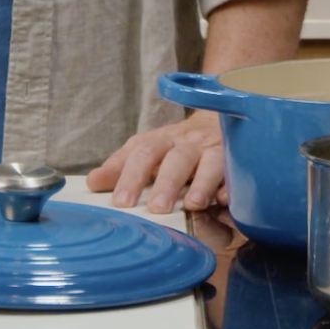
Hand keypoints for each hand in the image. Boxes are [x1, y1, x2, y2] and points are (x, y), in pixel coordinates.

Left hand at [85, 111, 226, 214]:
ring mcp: (213, 150)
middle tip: (156, 209)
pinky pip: (236, 173)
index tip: (120, 201)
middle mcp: (186, 143)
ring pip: (209, 163)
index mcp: (161, 141)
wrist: (217, 119)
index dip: (130, 175)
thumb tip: (92, 182)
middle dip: (166, 183)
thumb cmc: (178, 144)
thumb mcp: (148, 149)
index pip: (141, 152)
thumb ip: (122, 166)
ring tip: (192, 205)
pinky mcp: (237, 161)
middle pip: (175, 159)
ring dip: (201, 184)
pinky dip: (231, 186)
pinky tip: (225, 200)